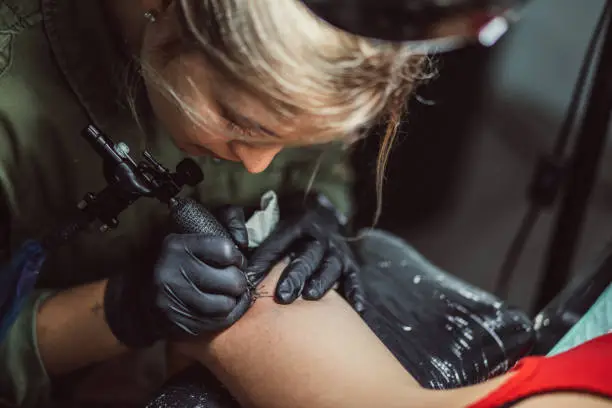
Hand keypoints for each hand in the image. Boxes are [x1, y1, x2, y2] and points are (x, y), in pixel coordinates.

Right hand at [103, 206, 250, 347]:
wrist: (143, 298)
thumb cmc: (180, 264)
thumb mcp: (194, 237)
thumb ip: (225, 226)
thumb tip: (243, 240)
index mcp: (177, 246)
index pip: (226, 250)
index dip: (236, 258)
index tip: (232, 261)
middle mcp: (171, 271)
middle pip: (232, 280)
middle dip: (238, 281)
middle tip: (232, 280)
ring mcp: (173, 300)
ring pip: (227, 304)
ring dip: (233, 300)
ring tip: (226, 294)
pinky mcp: (178, 323)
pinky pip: (219, 322)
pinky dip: (228, 315)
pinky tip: (222, 308)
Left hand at [247, 194, 365, 312]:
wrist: (323, 216)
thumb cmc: (284, 224)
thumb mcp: (264, 216)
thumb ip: (243, 223)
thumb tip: (234, 244)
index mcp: (297, 223)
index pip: (280, 240)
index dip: (265, 259)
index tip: (249, 279)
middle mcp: (320, 236)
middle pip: (308, 255)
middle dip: (296, 275)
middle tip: (283, 296)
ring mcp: (337, 250)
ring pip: (331, 265)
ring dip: (322, 282)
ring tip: (310, 298)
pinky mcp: (351, 264)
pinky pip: (355, 279)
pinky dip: (356, 293)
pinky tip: (354, 309)